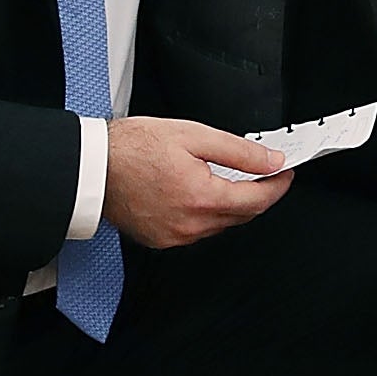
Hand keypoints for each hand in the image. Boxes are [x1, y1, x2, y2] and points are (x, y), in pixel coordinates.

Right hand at [102, 118, 288, 248]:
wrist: (92, 167)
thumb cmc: (131, 148)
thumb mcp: (192, 135)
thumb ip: (238, 151)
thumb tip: (270, 161)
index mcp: (201, 197)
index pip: (257, 200)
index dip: (277, 186)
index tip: (285, 173)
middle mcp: (190, 224)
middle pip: (242, 215)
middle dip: (257, 194)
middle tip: (261, 172)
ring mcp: (175, 236)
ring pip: (220, 224)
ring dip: (230, 204)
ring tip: (224, 178)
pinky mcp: (161, 239)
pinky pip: (197, 230)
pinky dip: (205, 214)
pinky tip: (198, 193)